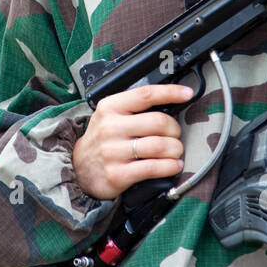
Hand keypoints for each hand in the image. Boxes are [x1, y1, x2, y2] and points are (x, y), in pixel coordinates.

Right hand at [72, 83, 192, 200]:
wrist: (79, 168)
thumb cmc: (102, 140)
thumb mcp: (109, 115)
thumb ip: (133, 108)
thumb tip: (170, 103)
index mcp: (110, 107)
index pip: (145, 94)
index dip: (170, 92)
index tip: (187, 94)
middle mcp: (110, 127)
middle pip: (159, 122)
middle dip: (175, 129)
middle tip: (175, 135)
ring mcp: (113, 151)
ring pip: (159, 145)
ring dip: (175, 149)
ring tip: (175, 151)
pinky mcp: (117, 174)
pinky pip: (153, 168)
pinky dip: (169, 167)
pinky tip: (173, 165)